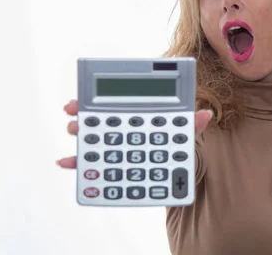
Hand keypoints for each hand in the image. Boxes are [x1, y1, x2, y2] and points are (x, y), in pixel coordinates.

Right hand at [56, 99, 213, 168]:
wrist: (174, 178)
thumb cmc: (178, 151)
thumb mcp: (186, 139)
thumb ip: (191, 126)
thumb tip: (205, 114)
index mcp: (139, 116)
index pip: (120, 102)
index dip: (104, 95)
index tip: (90, 92)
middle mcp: (123, 128)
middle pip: (100, 116)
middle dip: (84, 111)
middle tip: (73, 110)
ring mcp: (114, 146)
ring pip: (92, 137)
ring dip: (79, 132)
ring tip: (72, 129)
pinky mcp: (109, 166)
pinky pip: (91, 163)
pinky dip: (77, 163)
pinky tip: (66, 162)